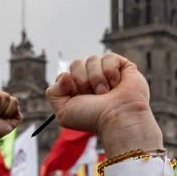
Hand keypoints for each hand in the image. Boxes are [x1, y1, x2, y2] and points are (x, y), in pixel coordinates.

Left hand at [46, 54, 160, 152]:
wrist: (116, 118)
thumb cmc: (92, 118)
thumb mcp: (63, 112)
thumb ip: (53, 93)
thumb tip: (64, 74)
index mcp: (77, 90)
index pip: (65, 74)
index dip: (69, 83)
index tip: (78, 96)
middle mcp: (91, 80)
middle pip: (76, 63)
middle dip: (82, 80)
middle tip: (93, 95)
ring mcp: (107, 73)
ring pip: (92, 59)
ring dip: (96, 78)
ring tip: (105, 93)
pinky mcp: (123, 67)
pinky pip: (108, 57)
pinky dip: (110, 72)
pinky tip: (115, 85)